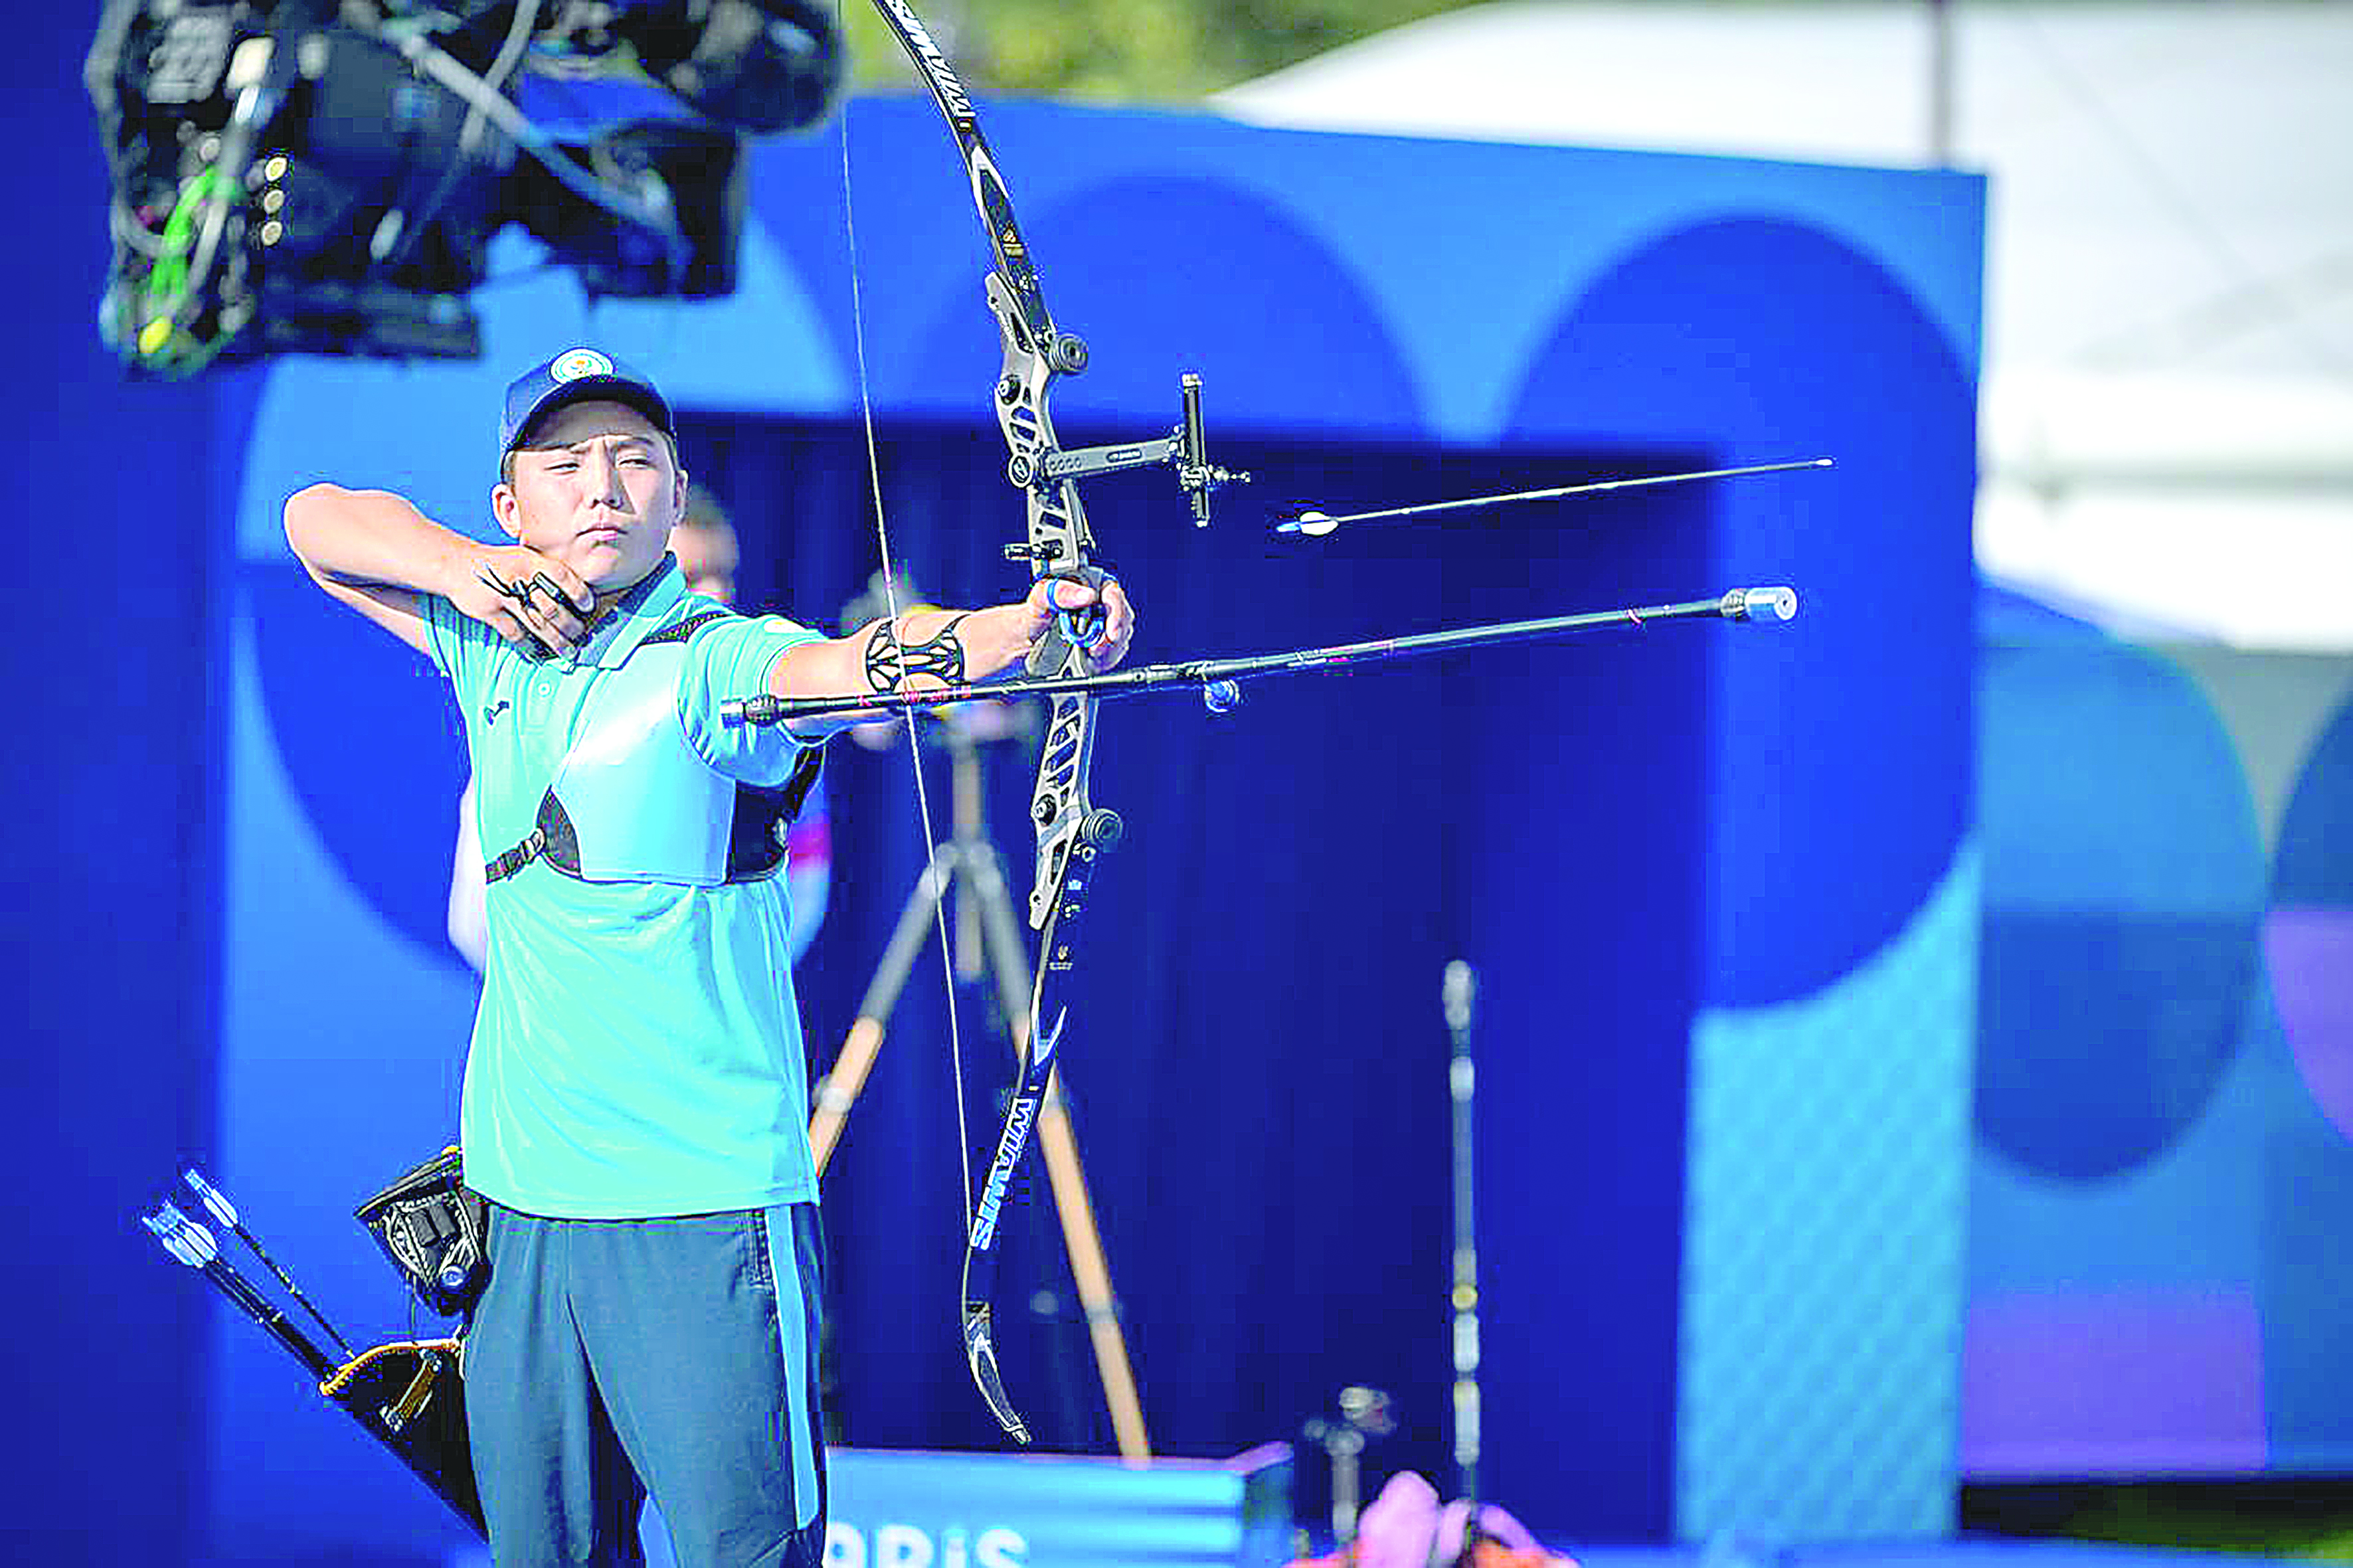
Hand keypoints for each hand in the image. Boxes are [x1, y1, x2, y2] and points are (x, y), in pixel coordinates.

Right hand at [451, 545, 595, 655]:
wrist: (456, 564)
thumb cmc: (500, 564)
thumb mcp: (523, 557)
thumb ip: (545, 571)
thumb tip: (577, 594)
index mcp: (530, 561)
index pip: (562, 577)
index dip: (579, 593)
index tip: (588, 607)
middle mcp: (518, 577)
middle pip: (552, 607)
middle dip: (570, 625)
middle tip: (581, 634)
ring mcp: (502, 595)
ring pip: (536, 624)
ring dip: (556, 640)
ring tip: (568, 651)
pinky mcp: (488, 611)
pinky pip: (514, 633)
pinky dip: (528, 645)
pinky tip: (538, 652)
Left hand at [1026, 573, 1135, 672]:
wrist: (1020, 643)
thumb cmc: (1028, 618)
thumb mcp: (1039, 601)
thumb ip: (1061, 592)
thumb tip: (1086, 594)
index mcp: (1085, 584)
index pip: (1113, 595)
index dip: (1116, 613)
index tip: (1111, 632)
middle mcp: (1096, 602)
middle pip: (1121, 618)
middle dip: (1112, 636)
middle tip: (1095, 648)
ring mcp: (1099, 624)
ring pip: (1120, 637)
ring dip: (1108, 650)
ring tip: (1088, 653)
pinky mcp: (1099, 643)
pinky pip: (1113, 652)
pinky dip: (1104, 659)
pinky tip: (1088, 659)